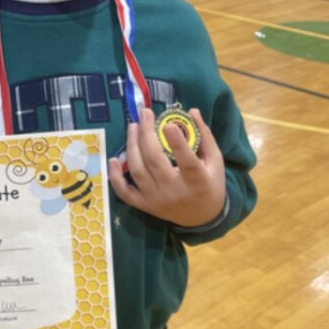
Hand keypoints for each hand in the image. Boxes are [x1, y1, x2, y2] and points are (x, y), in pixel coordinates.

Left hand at [108, 108, 225, 227]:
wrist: (202, 217)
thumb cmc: (210, 184)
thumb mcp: (215, 161)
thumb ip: (204, 136)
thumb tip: (192, 111)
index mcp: (197, 181)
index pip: (187, 162)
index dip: (178, 144)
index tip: (168, 124)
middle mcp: (175, 192)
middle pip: (155, 162)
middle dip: (147, 135)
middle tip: (144, 114)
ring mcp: (157, 200)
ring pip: (138, 172)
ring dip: (132, 147)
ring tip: (133, 127)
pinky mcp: (145, 206)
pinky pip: (125, 193)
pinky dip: (116, 178)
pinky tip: (113, 160)